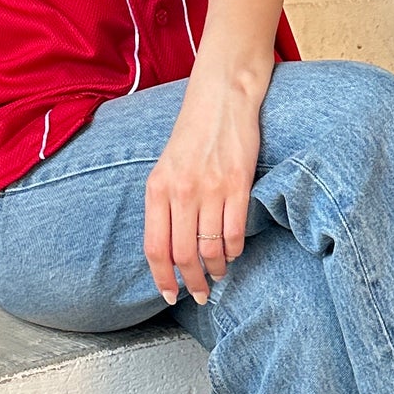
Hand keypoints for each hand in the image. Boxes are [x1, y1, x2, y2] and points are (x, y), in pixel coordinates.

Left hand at [144, 73, 263, 305]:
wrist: (221, 98)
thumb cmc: (192, 135)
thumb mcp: (165, 168)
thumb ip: (163, 205)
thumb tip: (168, 250)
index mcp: (157, 189)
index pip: (155, 248)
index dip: (162, 278)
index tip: (170, 295)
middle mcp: (181, 192)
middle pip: (183, 255)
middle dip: (193, 282)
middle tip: (201, 293)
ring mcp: (210, 189)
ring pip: (211, 249)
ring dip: (216, 269)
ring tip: (219, 274)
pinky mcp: (238, 184)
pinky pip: (235, 233)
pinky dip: (234, 250)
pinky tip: (233, 252)